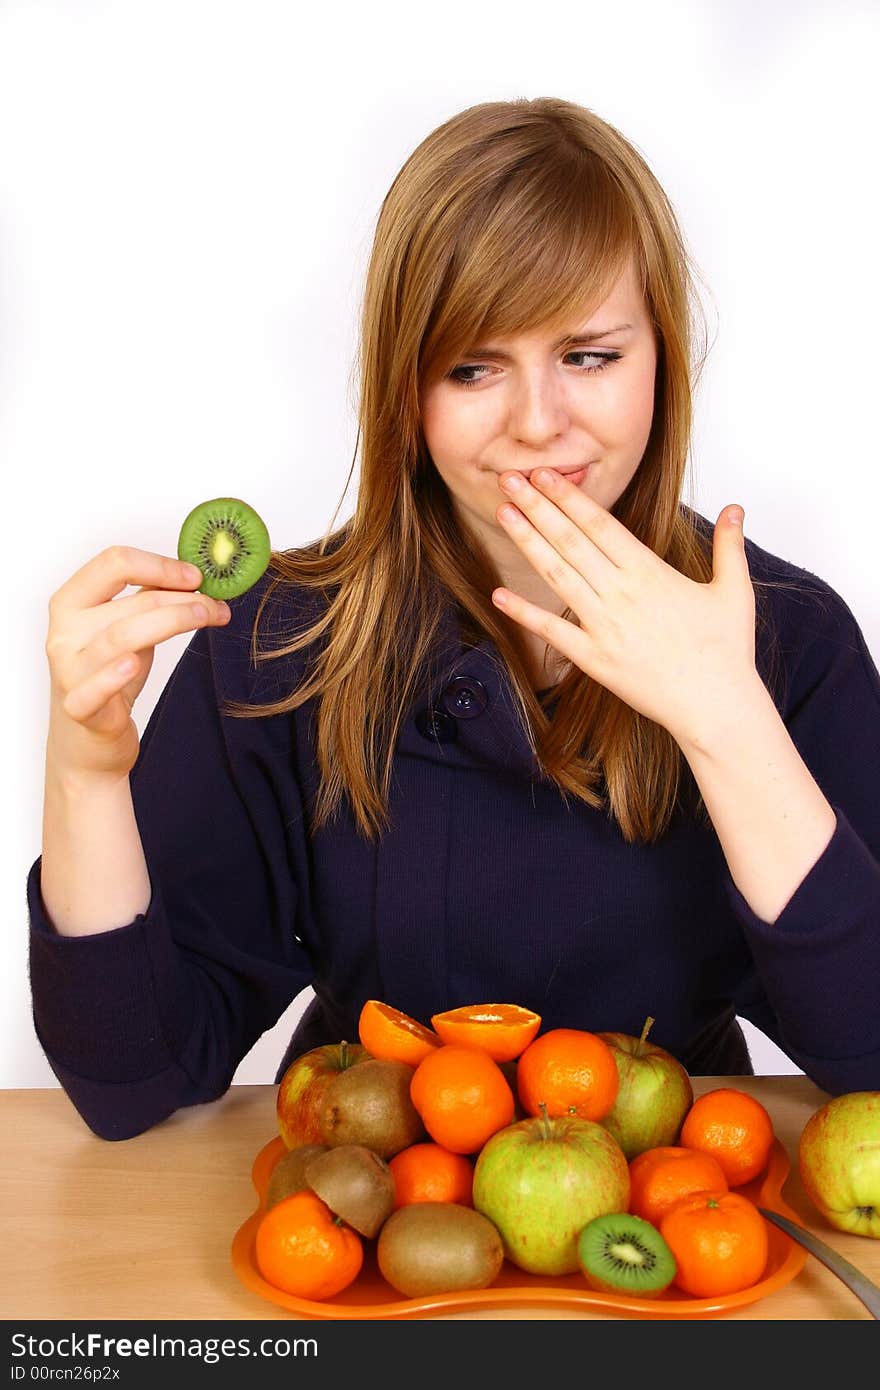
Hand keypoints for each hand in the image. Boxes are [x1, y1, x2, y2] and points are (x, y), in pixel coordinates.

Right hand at [45, 546, 231, 784]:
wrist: (87, 742)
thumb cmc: (107, 679)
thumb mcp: (126, 630)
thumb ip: (148, 601)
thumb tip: (194, 577)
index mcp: (71, 603)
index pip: (113, 563)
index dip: (159, 565)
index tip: (196, 576)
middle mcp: (64, 633)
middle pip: (128, 602)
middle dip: (181, 599)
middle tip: (216, 604)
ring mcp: (68, 671)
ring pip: (120, 636)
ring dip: (171, 621)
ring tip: (206, 617)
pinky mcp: (79, 709)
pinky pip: (92, 690)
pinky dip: (113, 676)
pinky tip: (134, 664)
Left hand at [491, 467, 759, 745]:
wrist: (716, 706)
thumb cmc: (727, 651)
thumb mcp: (734, 590)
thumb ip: (729, 545)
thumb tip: (735, 508)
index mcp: (650, 573)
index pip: (600, 525)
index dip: (569, 498)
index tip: (544, 475)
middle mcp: (621, 594)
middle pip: (571, 542)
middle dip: (538, 507)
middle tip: (510, 479)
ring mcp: (604, 627)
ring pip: (557, 576)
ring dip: (528, 543)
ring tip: (503, 514)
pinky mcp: (594, 659)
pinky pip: (552, 632)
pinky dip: (524, 613)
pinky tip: (498, 594)